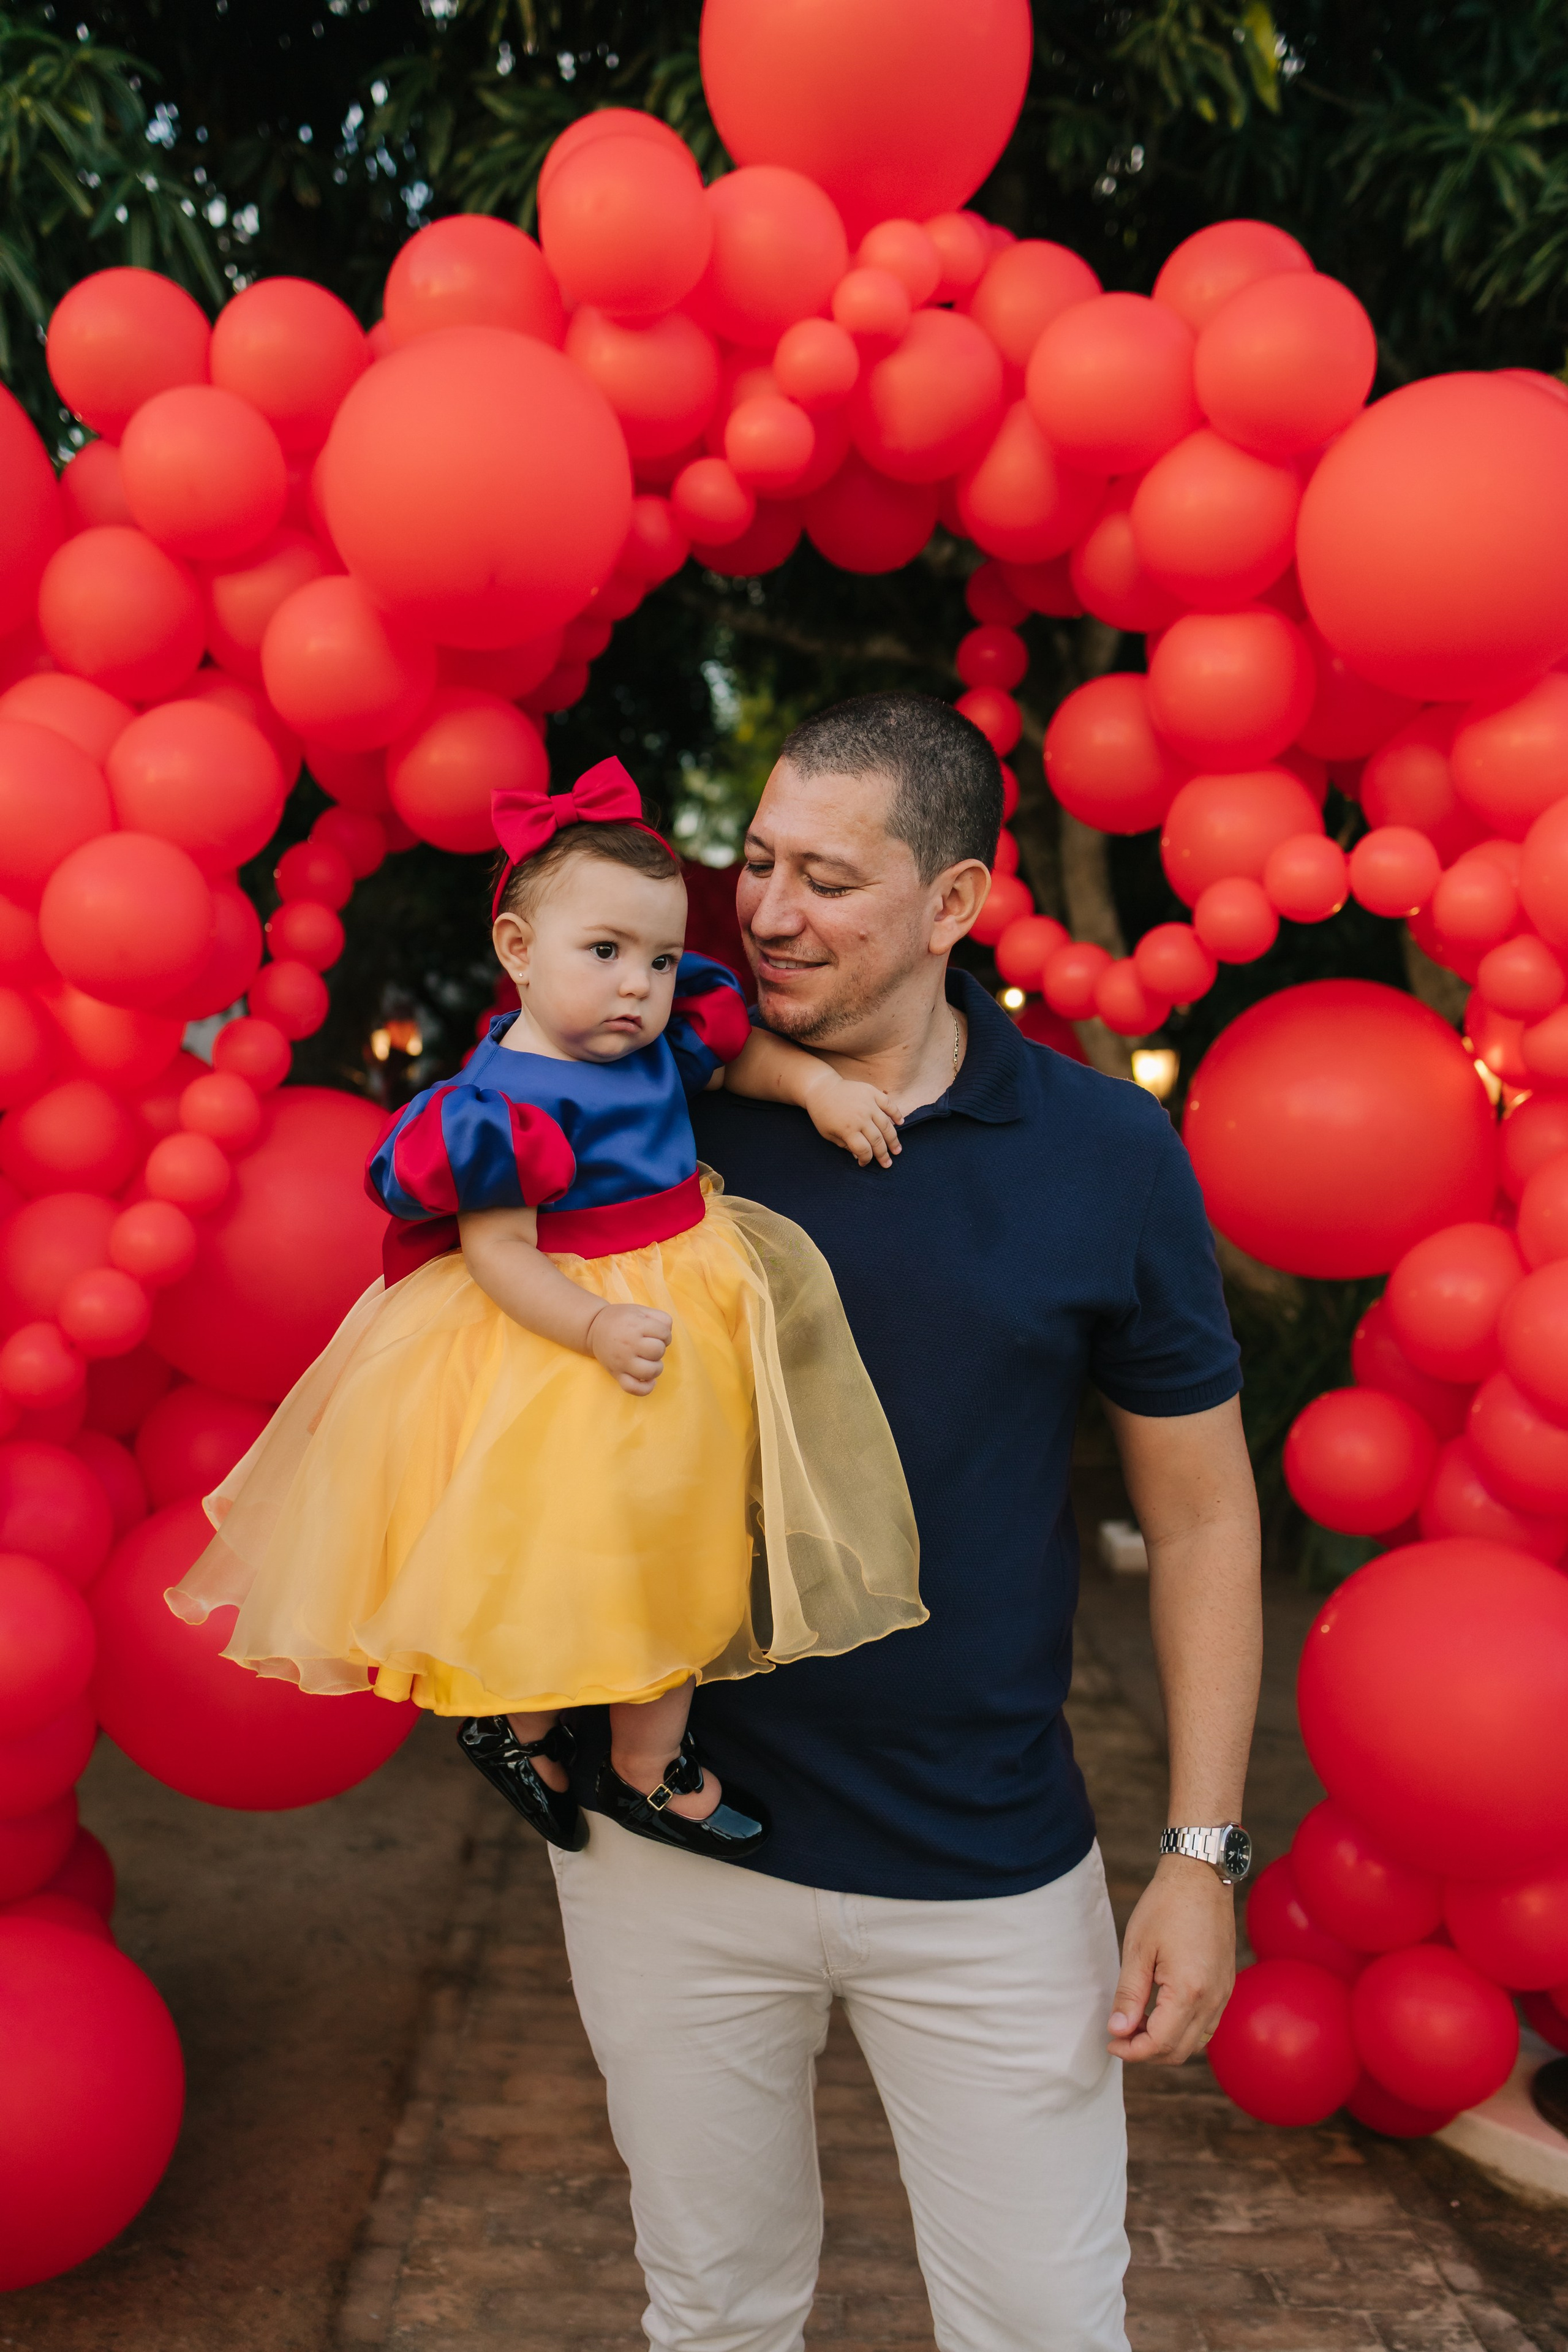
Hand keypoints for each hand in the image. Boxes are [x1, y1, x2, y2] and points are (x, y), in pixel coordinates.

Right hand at [586, 1303, 671, 1394]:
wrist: (593, 1328)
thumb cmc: (621, 1319)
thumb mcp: (640, 1310)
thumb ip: (660, 1318)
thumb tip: (668, 1336)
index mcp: (635, 1326)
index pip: (664, 1333)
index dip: (665, 1334)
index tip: (656, 1333)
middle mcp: (629, 1344)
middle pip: (658, 1351)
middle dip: (660, 1348)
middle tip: (650, 1345)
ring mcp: (622, 1362)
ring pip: (650, 1371)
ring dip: (656, 1367)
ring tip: (650, 1361)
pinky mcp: (617, 1374)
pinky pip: (634, 1388)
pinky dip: (646, 1388)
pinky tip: (650, 1381)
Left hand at [804, 1072, 902, 1167]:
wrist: (821, 1088)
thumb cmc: (823, 1114)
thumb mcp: (828, 1134)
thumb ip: (845, 1146)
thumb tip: (859, 1156)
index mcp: (848, 1129)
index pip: (864, 1150)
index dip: (866, 1159)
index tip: (865, 1163)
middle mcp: (860, 1117)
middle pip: (877, 1140)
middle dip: (883, 1154)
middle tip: (888, 1163)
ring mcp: (868, 1104)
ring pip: (886, 1125)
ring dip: (893, 1140)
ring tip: (897, 1150)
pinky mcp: (872, 1092)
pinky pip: (889, 1104)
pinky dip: (896, 1114)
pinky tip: (900, 1123)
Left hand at [1106, 1855, 1236, 2064]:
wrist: (1200, 1877)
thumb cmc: (1166, 1906)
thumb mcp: (1138, 1949)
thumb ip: (1129, 1995)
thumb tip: (1118, 2030)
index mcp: (1189, 1991)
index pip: (1159, 2043)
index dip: (1132, 2051)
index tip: (1111, 2042)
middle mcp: (1213, 1999)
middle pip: (1179, 2051)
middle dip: (1147, 2052)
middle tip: (1120, 2035)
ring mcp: (1224, 1993)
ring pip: (1196, 2042)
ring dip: (1167, 2043)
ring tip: (1138, 2025)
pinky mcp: (1226, 1985)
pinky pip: (1208, 2024)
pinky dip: (1184, 2030)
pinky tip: (1162, 2013)